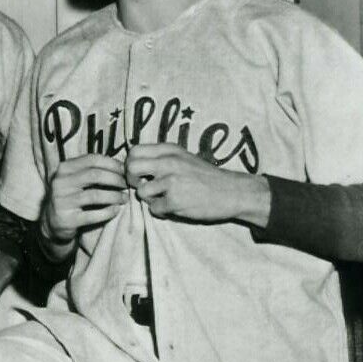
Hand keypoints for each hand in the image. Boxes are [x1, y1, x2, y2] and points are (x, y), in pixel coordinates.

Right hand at [39, 154, 127, 256]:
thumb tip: (123, 166)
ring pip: (95, 195)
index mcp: (64, 168)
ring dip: (114, 196)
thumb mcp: (76, 179)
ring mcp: (62, 201)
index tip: (125, 171)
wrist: (52, 221)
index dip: (112, 164)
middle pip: (94, 175)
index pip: (92, 159)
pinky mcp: (67, 219)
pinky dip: (108, 212)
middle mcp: (60, 182)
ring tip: (124, 198)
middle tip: (126, 185)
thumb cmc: (72, 196)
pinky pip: (93, 215)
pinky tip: (116, 210)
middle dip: (115, 179)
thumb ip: (93, 170)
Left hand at [124, 143, 270, 224]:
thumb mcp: (183, 158)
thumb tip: (133, 164)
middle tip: (143, 187)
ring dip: (150, 199)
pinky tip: (174, 208)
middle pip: (131, 168)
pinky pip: (154, 209)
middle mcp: (168, 162)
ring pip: (141, 192)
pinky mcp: (175, 201)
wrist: (232, 192)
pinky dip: (161, 211)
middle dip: (132, 180)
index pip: (134, 151)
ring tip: (164, 199)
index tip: (140, 173)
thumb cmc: (206, 177)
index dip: (130, 164)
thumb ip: (161, 158)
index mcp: (169, 150)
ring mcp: (171, 182)